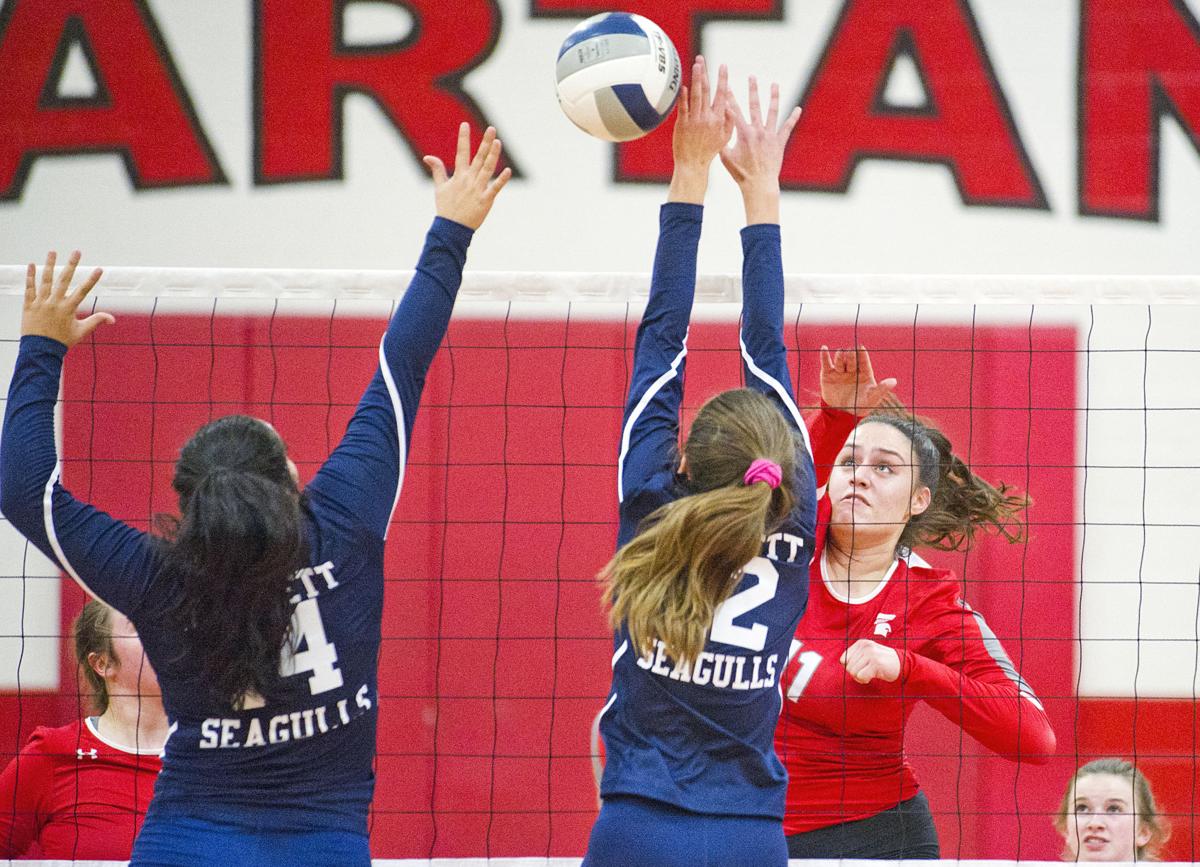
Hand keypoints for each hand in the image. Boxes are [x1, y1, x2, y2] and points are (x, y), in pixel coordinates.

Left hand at [22, 251, 112, 347]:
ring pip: (45, 280)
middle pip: (64, 280)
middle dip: (71, 265)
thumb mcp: (81, 331)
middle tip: (76, 252)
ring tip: (52, 252)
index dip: (92, 280)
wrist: (40, 350)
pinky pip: (29, 288)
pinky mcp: (29, 305)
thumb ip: (96, 321)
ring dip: (49, 264)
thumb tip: (113, 319)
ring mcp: (41, 303)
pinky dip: (30, 276)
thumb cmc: (62, 341)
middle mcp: (55, 303)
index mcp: (68, 309)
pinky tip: (32, 265)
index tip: (99, 269)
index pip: (83, 291)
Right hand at [422, 123, 511, 229]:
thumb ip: (437, 170)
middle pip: (478, 157)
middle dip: (485, 142)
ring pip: (487, 169)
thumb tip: (427, 157)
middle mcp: (469, 180)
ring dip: (493, 155)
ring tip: (498, 142)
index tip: (465, 125)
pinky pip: (495, 188)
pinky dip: (501, 180)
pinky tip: (508, 171)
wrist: (451, 228)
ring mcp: (478, 189)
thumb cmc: (446, 207)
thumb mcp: (440, 187)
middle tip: (492, 128)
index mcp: (458, 176)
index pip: (461, 152)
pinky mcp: (486, 200)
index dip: (463, 138)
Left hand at [667, 56, 732, 203]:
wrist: (693, 164)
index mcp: (719, 119)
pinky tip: (683, 85)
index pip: (722, 95)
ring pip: (696, 95)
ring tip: (695, 65)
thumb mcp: (724, 138)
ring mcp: (694, 120)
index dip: (723, 79)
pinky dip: (683, 96)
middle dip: (706, 73)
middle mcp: (707, 117)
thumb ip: (729, 121)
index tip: (723, 66)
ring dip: (696, 79)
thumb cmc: (708, 151)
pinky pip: (683, 107)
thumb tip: (732, 106)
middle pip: (707, 91)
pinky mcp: (682, 124)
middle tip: (702, 58)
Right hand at [719, 77, 799, 222]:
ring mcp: (770, 135)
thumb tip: (715, 131)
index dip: (729, 97)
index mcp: (743, 133)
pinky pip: (787, 127)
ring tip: (774, 84)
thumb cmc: (741, 174)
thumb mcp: (726, 158)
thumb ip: (722, 142)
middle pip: (754, 106)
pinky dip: (793, 118)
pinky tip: (798, 109)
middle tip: (752, 76)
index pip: (734, 111)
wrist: (759, 184)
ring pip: (772, 112)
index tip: (726, 84)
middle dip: (752, 90)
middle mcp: (757, 131)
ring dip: (773, 97)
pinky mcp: (779, 142)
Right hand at [820, 345, 901, 416]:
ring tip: (840, 355)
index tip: (860, 348)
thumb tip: (894, 381)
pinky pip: (826, 363)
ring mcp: (840, 371)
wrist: (841, 414)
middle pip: (851, 359)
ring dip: (840, 357)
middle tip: (850, 353)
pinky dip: (824, 356)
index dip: (862, 355)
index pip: (863, 361)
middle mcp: (852, 370)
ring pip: (839, 360)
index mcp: (864, 373)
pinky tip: (824, 348)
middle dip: (850, 356)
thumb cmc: (860, 406)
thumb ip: (881, 389)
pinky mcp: (828, 374)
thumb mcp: (871, 399)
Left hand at [840, 638, 900, 684]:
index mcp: (861, 643)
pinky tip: (872, 677)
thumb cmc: (882, 662)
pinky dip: (864, 680)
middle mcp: (865, 646)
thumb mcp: (867, 655)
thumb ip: (854, 657)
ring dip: (860, 677)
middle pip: (848, 667)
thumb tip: (841, 663)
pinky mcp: (876, 663)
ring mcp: (870, 654)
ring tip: (870, 674)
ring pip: (853, 672)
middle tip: (866, 673)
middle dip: (855, 674)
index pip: (843, 659)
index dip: (850, 667)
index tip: (861, 668)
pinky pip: (860, 676)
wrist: (903, 664)